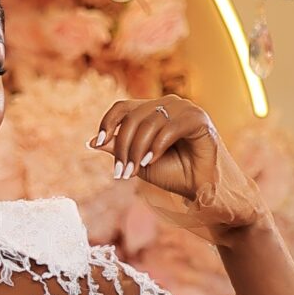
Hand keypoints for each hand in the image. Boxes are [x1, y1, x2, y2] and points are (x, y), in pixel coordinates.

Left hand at [88, 95, 269, 247]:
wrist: (201, 189)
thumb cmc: (174, 175)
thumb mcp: (138, 162)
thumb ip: (118, 149)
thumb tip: (91, 142)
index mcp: (152, 111)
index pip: (123, 108)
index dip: (108, 122)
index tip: (99, 142)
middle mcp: (167, 105)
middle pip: (133, 116)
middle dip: (122, 146)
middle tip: (121, 173)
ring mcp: (184, 108)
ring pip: (149, 120)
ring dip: (137, 148)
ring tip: (134, 171)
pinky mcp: (198, 118)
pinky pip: (169, 127)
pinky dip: (156, 145)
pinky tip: (150, 161)